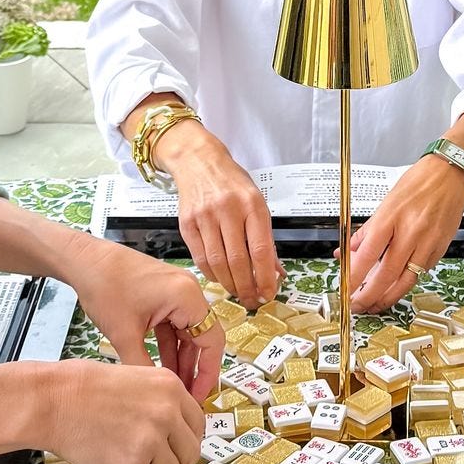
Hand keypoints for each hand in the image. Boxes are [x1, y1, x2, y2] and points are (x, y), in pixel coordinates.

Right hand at [43, 360, 203, 463]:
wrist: (54, 400)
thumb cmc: (86, 388)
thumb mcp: (137, 379)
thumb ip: (161, 401)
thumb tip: (176, 430)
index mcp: (171, 388)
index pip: (199, 423)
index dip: (189, 440)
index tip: (180, 449)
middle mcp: (168, 413)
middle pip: (190, 452)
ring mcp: (152, 439)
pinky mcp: (132, 463)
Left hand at [67, 239, 224, 400]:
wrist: (84, 260)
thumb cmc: (104, 285)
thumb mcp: (124, 334)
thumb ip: (143, 366)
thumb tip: (155, 392)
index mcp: (187, 297)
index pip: (213, 341)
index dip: (208, 372)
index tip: (199, 395)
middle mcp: (189, 291)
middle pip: (203, 337)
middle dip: (194, 368)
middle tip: (186, 395)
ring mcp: (178, 292)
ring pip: (188, 333)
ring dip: (181, 358)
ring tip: (173, 385)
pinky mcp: (165, 294)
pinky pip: (175, 325)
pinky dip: (170, 345)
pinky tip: (163, 366)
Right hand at [157, 122, 280, 308]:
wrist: (198, 162)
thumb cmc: (231, 183)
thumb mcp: (257, 203)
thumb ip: (266, 239)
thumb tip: (276, 272)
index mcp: (252, 205)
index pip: (261, 250)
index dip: (265, 278)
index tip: (269, 294)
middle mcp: (228, 210)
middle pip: (238, 261)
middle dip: (247, 287)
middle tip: (253, 301)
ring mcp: (205, 217)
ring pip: (218, 263)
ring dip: (230, 284)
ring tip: (239, 293)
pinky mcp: (187, 224)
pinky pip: (200, 258)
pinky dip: (212, 274)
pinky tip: (221, 279)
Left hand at [346, 156, 463, 312]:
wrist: (452, 174)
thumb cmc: (419, 183)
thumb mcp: (385, 204)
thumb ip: (366, 232)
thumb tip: (347, 253)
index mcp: (391, 218)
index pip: (367, 254)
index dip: (355, 277)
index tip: (346, 289)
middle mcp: (411, 232)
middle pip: (387, 274)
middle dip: (370, 295)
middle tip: (358, 305)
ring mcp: (428, 243)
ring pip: (406, 281)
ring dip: (388, 297)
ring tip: (375, 305)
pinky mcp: (441, 249)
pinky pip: (421, 273)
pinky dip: (406, 282)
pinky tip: (396, 286)